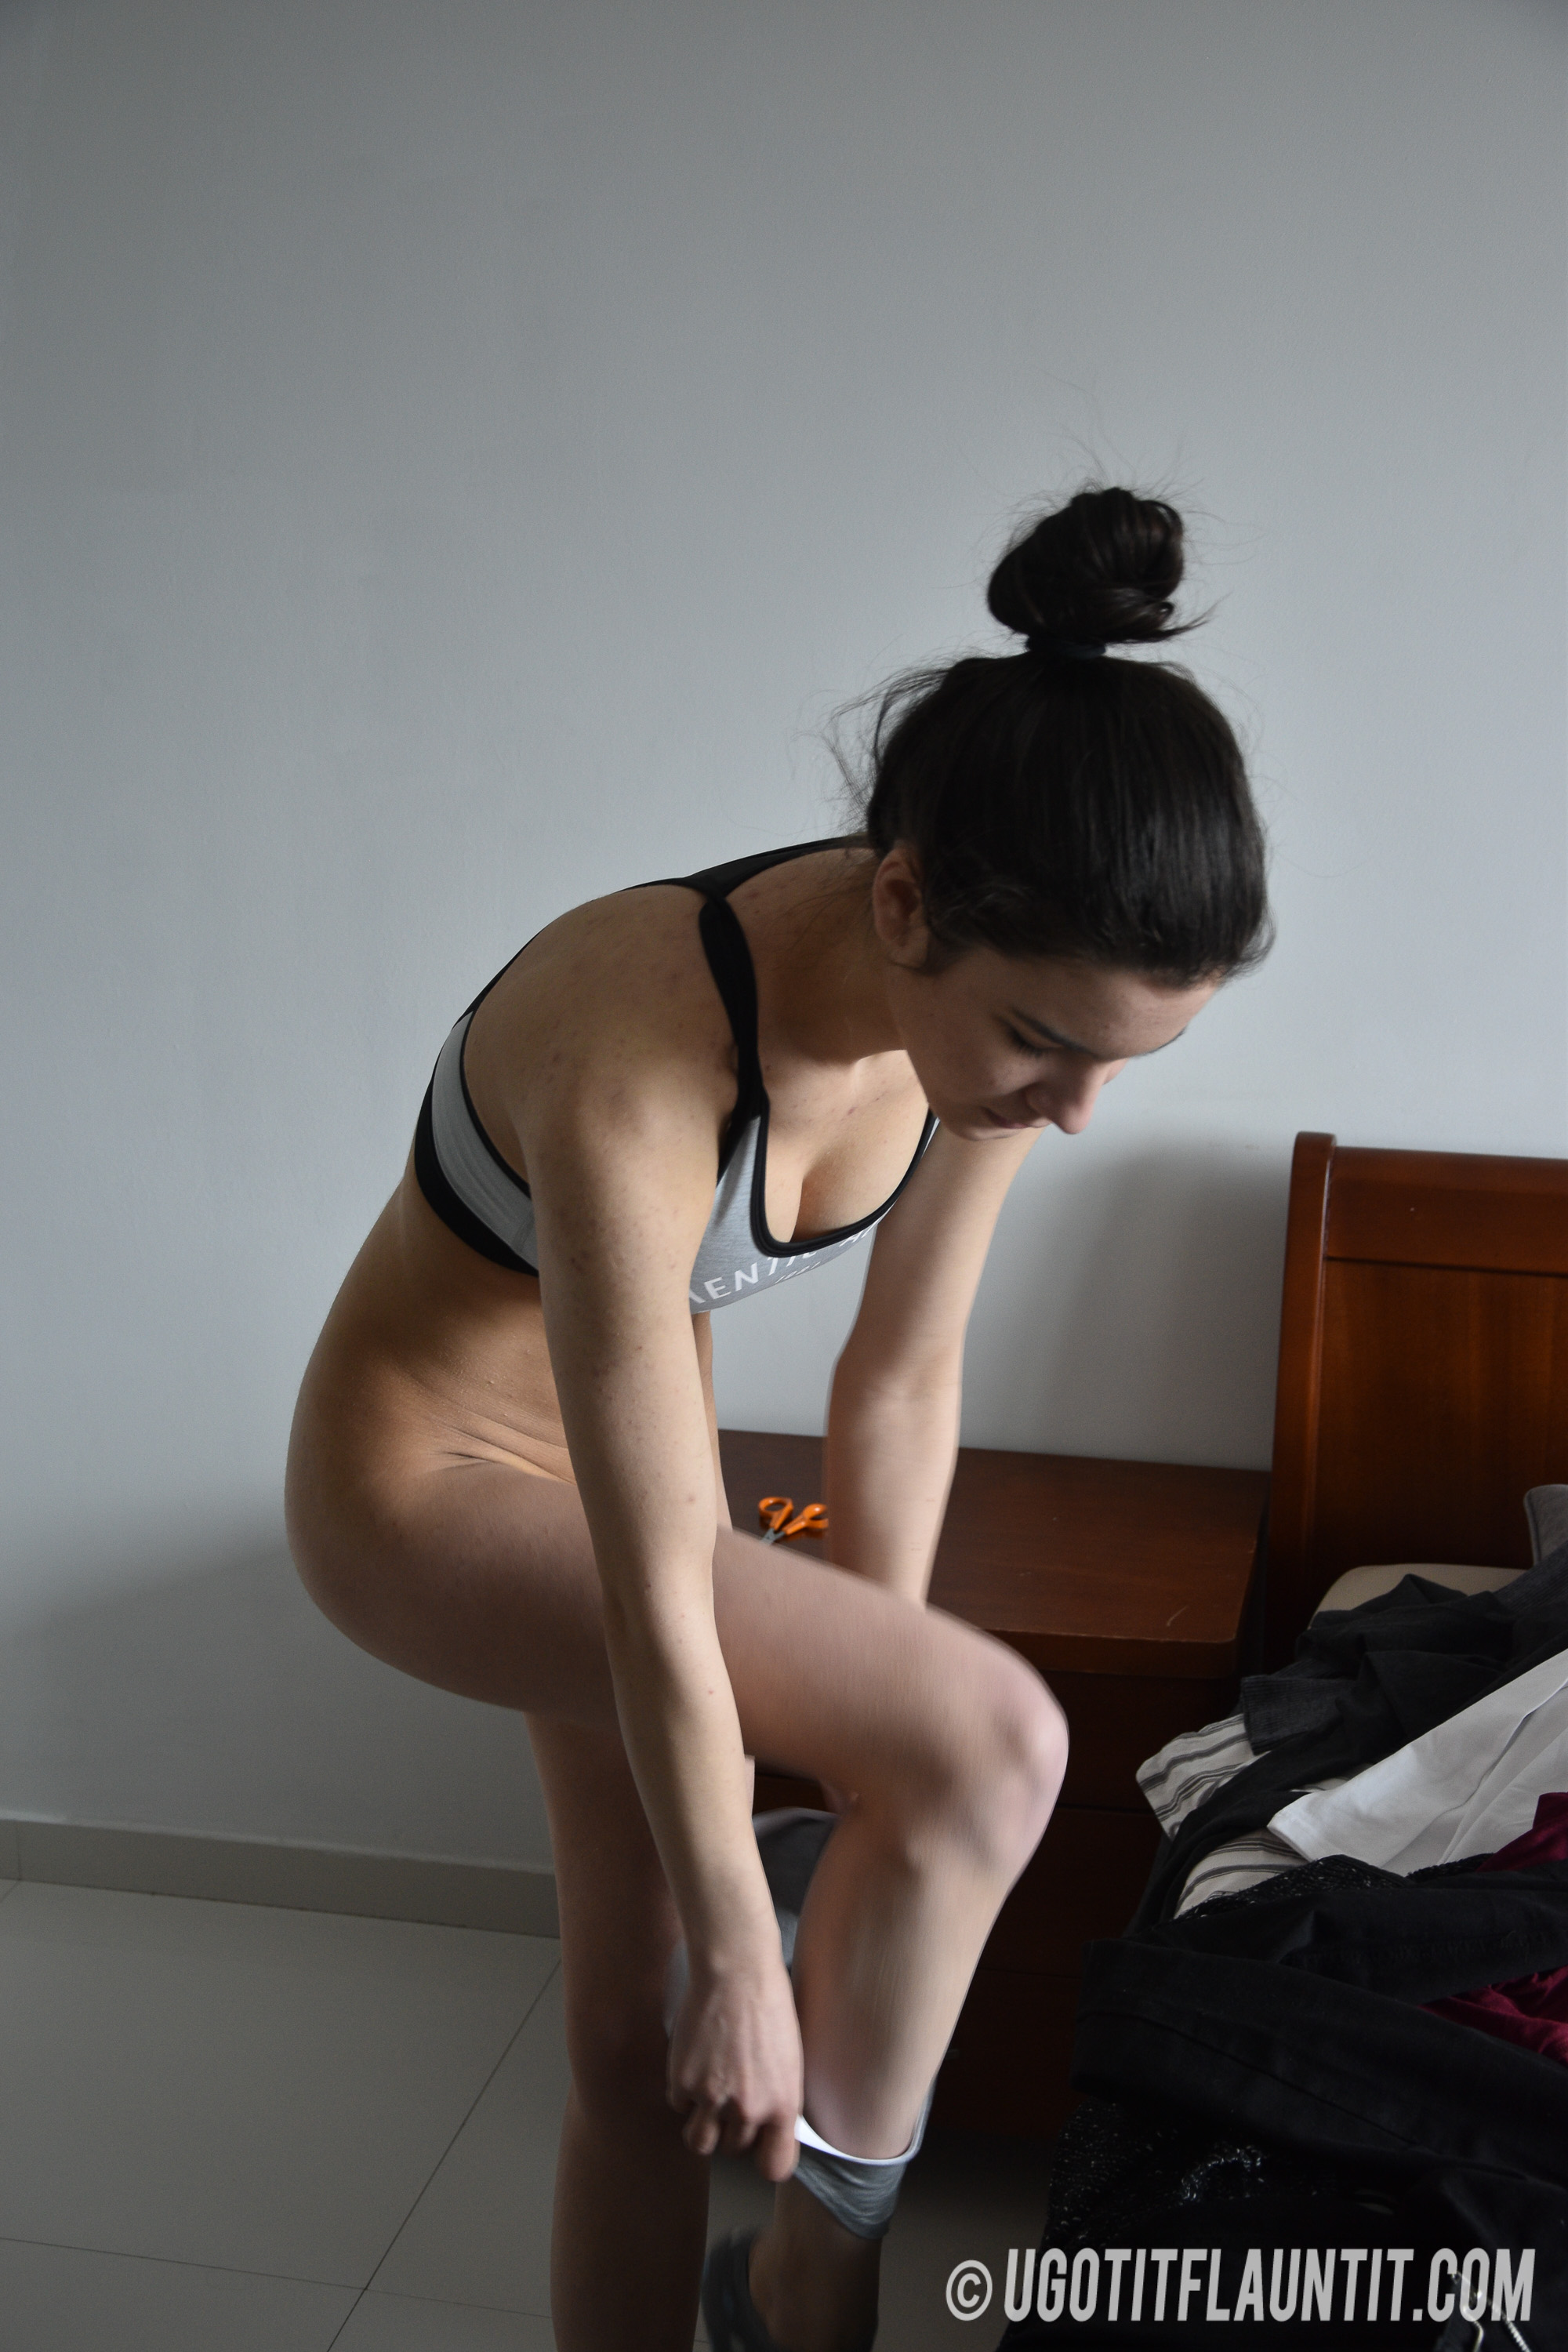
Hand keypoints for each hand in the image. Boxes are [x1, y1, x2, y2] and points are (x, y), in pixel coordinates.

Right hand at [667, 1933, 801, 2180]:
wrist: (735, 1971)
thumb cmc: (769, 2006)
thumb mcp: (790, 2061)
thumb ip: (778, 2102)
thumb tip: (767, 2130)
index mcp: (783, 2105)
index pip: (775, 2167)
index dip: (765, 2158)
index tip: (761, 2148)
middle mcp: (748, 2109)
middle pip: (733, 2150)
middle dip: (732, 2130)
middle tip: (732, 2099)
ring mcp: (712, 2097)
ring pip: (700, 2142)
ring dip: (704, 2126)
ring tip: (709, 2097)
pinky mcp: (682, 2081)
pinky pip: (679, 2106)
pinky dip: (684, 2092)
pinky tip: (696, 2064)